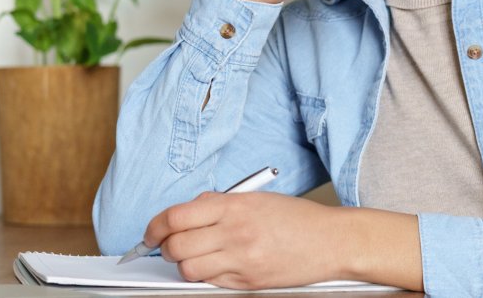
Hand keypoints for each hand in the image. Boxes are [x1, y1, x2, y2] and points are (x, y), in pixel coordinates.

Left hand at [144, 192, 347, 289]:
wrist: (331, 241)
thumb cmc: (296, 217)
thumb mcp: (255, 198)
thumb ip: (218, 204)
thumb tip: (185, 213)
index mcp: (235, 206)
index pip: (176, 216)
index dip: (155, 226)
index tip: (151, 232)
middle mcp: (235, 232)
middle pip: (176, 246)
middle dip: (164, 247)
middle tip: (167, 245)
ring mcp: (241, 260)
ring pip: (188, 269)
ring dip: (182, 265)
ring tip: (191, 258)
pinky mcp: (248, 283)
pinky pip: (210, 283)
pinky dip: (204, 276)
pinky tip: (212, 266)